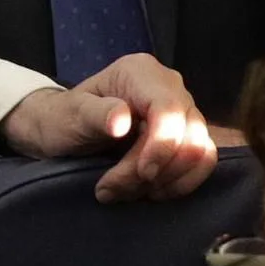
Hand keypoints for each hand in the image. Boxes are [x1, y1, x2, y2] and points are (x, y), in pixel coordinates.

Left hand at [0, 53, 219, 202]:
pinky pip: (202, 161)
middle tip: (112, 189)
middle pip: (186, 134)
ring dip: (166, 181)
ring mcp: (182, 111)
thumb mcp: (71, 116)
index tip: (142, 173)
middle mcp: (169, 87)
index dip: (162, 145)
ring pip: (198, 151)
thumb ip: (96, 115)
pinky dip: (179, 183)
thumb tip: (121, 120)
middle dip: (155, 170)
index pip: (169, 108)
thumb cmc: (63, 118)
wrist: (62, 131)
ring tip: (125, 192)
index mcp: (141, 73)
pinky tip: (150, 193)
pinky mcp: (185, 136)